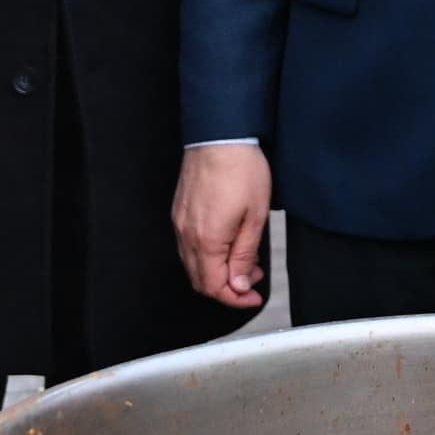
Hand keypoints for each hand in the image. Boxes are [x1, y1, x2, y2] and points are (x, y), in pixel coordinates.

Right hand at [174, 143, 270, 307]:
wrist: (220, 135)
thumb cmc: (240, 168)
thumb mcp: (254, 217)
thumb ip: (245, 255)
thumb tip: (240, 284)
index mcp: (207, 239)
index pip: (213, 286)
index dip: (235, 298)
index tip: (252, 296)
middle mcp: (187, 234)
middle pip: (200, 280)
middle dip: (228, 287)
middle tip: (252, 280)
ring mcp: (180, 222)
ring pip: (193, 264)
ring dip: (218, 270)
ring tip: (246, 260)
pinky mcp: (179, 212)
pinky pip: (189, 246)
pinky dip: (208, 254)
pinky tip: (228, 244)